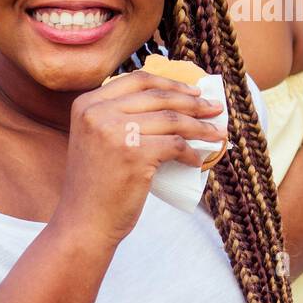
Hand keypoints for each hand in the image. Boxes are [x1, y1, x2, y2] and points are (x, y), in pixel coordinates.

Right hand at [52, 70, 226, 244]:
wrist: (84, 222)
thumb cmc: (97, 185)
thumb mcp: (97, 139)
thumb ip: (120, 117)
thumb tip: (174, 101)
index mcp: (87, 103)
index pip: (138, 80)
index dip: (171, 83)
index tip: (194, 91)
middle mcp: (98, 112)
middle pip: (159, 98)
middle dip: (194, 103)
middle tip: (216, 110)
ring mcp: (116, 132)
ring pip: (173, 120)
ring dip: (201, 127)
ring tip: (217, 134)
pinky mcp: (134, 154)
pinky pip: (176, 146)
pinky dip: (192, 153)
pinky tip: (198, 160)